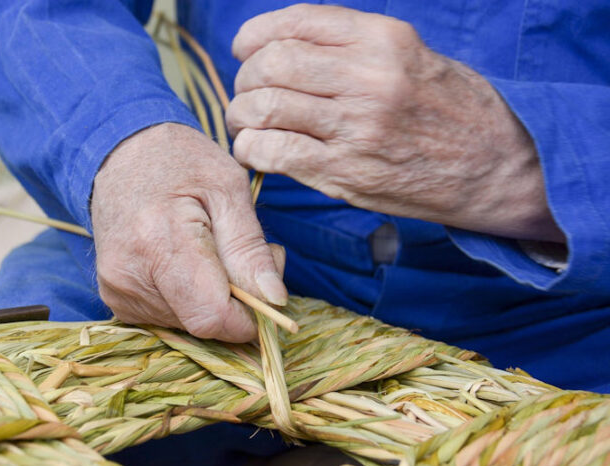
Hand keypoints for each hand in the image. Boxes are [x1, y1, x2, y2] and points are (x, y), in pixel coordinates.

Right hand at [91, 123, 286, 342]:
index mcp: (159, 241)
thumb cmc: (180, 161)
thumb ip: (250, 248)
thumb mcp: (229, 189)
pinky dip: (189, 299)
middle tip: (240, 256)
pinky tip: (187, 264)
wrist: (120, 153)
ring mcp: (117, 290)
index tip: (265, 293)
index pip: (212, 316)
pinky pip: (168, 318)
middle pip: (201, 324)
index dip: (248, 318)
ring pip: (187, 325)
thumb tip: (275, 300)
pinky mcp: (115, 298)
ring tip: (211, 252)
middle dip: (235, 303)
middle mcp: (128, 275)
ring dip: (212, 300)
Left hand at [227, 4, 563, 242]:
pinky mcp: (345, 173)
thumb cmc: (449, 109)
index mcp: (383, 39)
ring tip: (247, 123)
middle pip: (272, 64)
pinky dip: (251, 148)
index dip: (255, 35)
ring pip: (264, 107)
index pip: (296, 22)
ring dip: (241, 115)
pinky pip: (274, 152)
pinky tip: (256, 149)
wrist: (494, 166)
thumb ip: (351, 46)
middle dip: (245, 78)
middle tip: (247, 93)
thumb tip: (282, 46)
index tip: (246, 49)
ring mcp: (355, 128)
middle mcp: (368, 78)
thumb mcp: (410, 56)